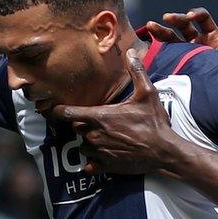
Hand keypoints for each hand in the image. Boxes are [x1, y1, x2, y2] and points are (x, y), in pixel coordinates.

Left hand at [55, 49, 178, 174]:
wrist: (163, 152)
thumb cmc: (154, 122)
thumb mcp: (148, 93)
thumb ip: (137, 72)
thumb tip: (132, 52)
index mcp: (100, 116)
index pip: (69, 113)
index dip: (59, 111)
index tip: (54, 109)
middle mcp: (95, 135)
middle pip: (76, 129)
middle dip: (83, 124)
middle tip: (96, 121)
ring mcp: (99, 152)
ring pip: (82, 146)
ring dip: (88, 142)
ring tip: (103, 137)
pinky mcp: (105, 166)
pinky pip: (89, 165)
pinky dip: (92, 162)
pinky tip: (101, 156)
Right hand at [144, 8, 217, 59]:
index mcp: (212, 36)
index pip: (203, 18)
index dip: (196, 14)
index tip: (190, 16)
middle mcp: (197, 41)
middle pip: (184, 25)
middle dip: (175, 19)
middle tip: (166, 18)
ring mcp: (185, 52)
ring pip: (171, 37)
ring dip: (161, 30)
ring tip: (150, 27)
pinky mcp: (177, 64)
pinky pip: (166, 55)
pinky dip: (157, 50)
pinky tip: (148, 47)